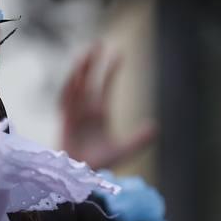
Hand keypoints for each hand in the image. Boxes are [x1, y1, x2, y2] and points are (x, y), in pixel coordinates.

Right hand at [59, 45, 157, 169]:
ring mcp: (75, 115)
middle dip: (92, 63)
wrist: (82, 178)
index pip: (106, 86)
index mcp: (100, 113)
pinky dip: (68, 90)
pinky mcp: (65, 123)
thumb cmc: (100, 164)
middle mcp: (87, 110)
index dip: (112, 71)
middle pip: (88, 80)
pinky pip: (65, 103)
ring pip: (76, 87)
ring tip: (85, 56)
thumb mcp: (123, 150)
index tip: (119, 54)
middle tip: (98, 43)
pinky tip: (73, 79)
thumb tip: (155, 126)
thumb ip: (138, 140)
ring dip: (79, 72)